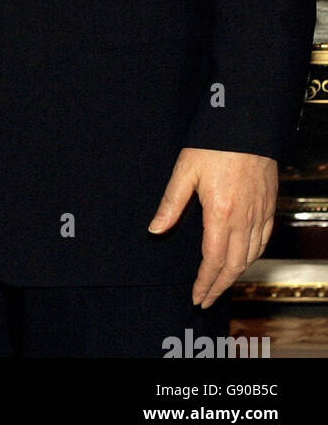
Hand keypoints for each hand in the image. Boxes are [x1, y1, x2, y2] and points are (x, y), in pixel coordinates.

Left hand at [148, 147, 276, 307]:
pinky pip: (263, 240)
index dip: (205, 282)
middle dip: (220, 286)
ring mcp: (259, 213)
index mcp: (220, 213)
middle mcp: (243, 218)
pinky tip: (244, 258)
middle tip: (207, 299)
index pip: (213, 260)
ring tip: (221, 284)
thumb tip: (155, 230)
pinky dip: (253, 256)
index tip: (197, 296)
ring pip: (251, 255)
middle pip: (234, 265)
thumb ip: (171, 204)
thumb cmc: (214, 144)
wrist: (246, 125)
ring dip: (236, 274)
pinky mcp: (269, 206)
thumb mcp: (185, 171)